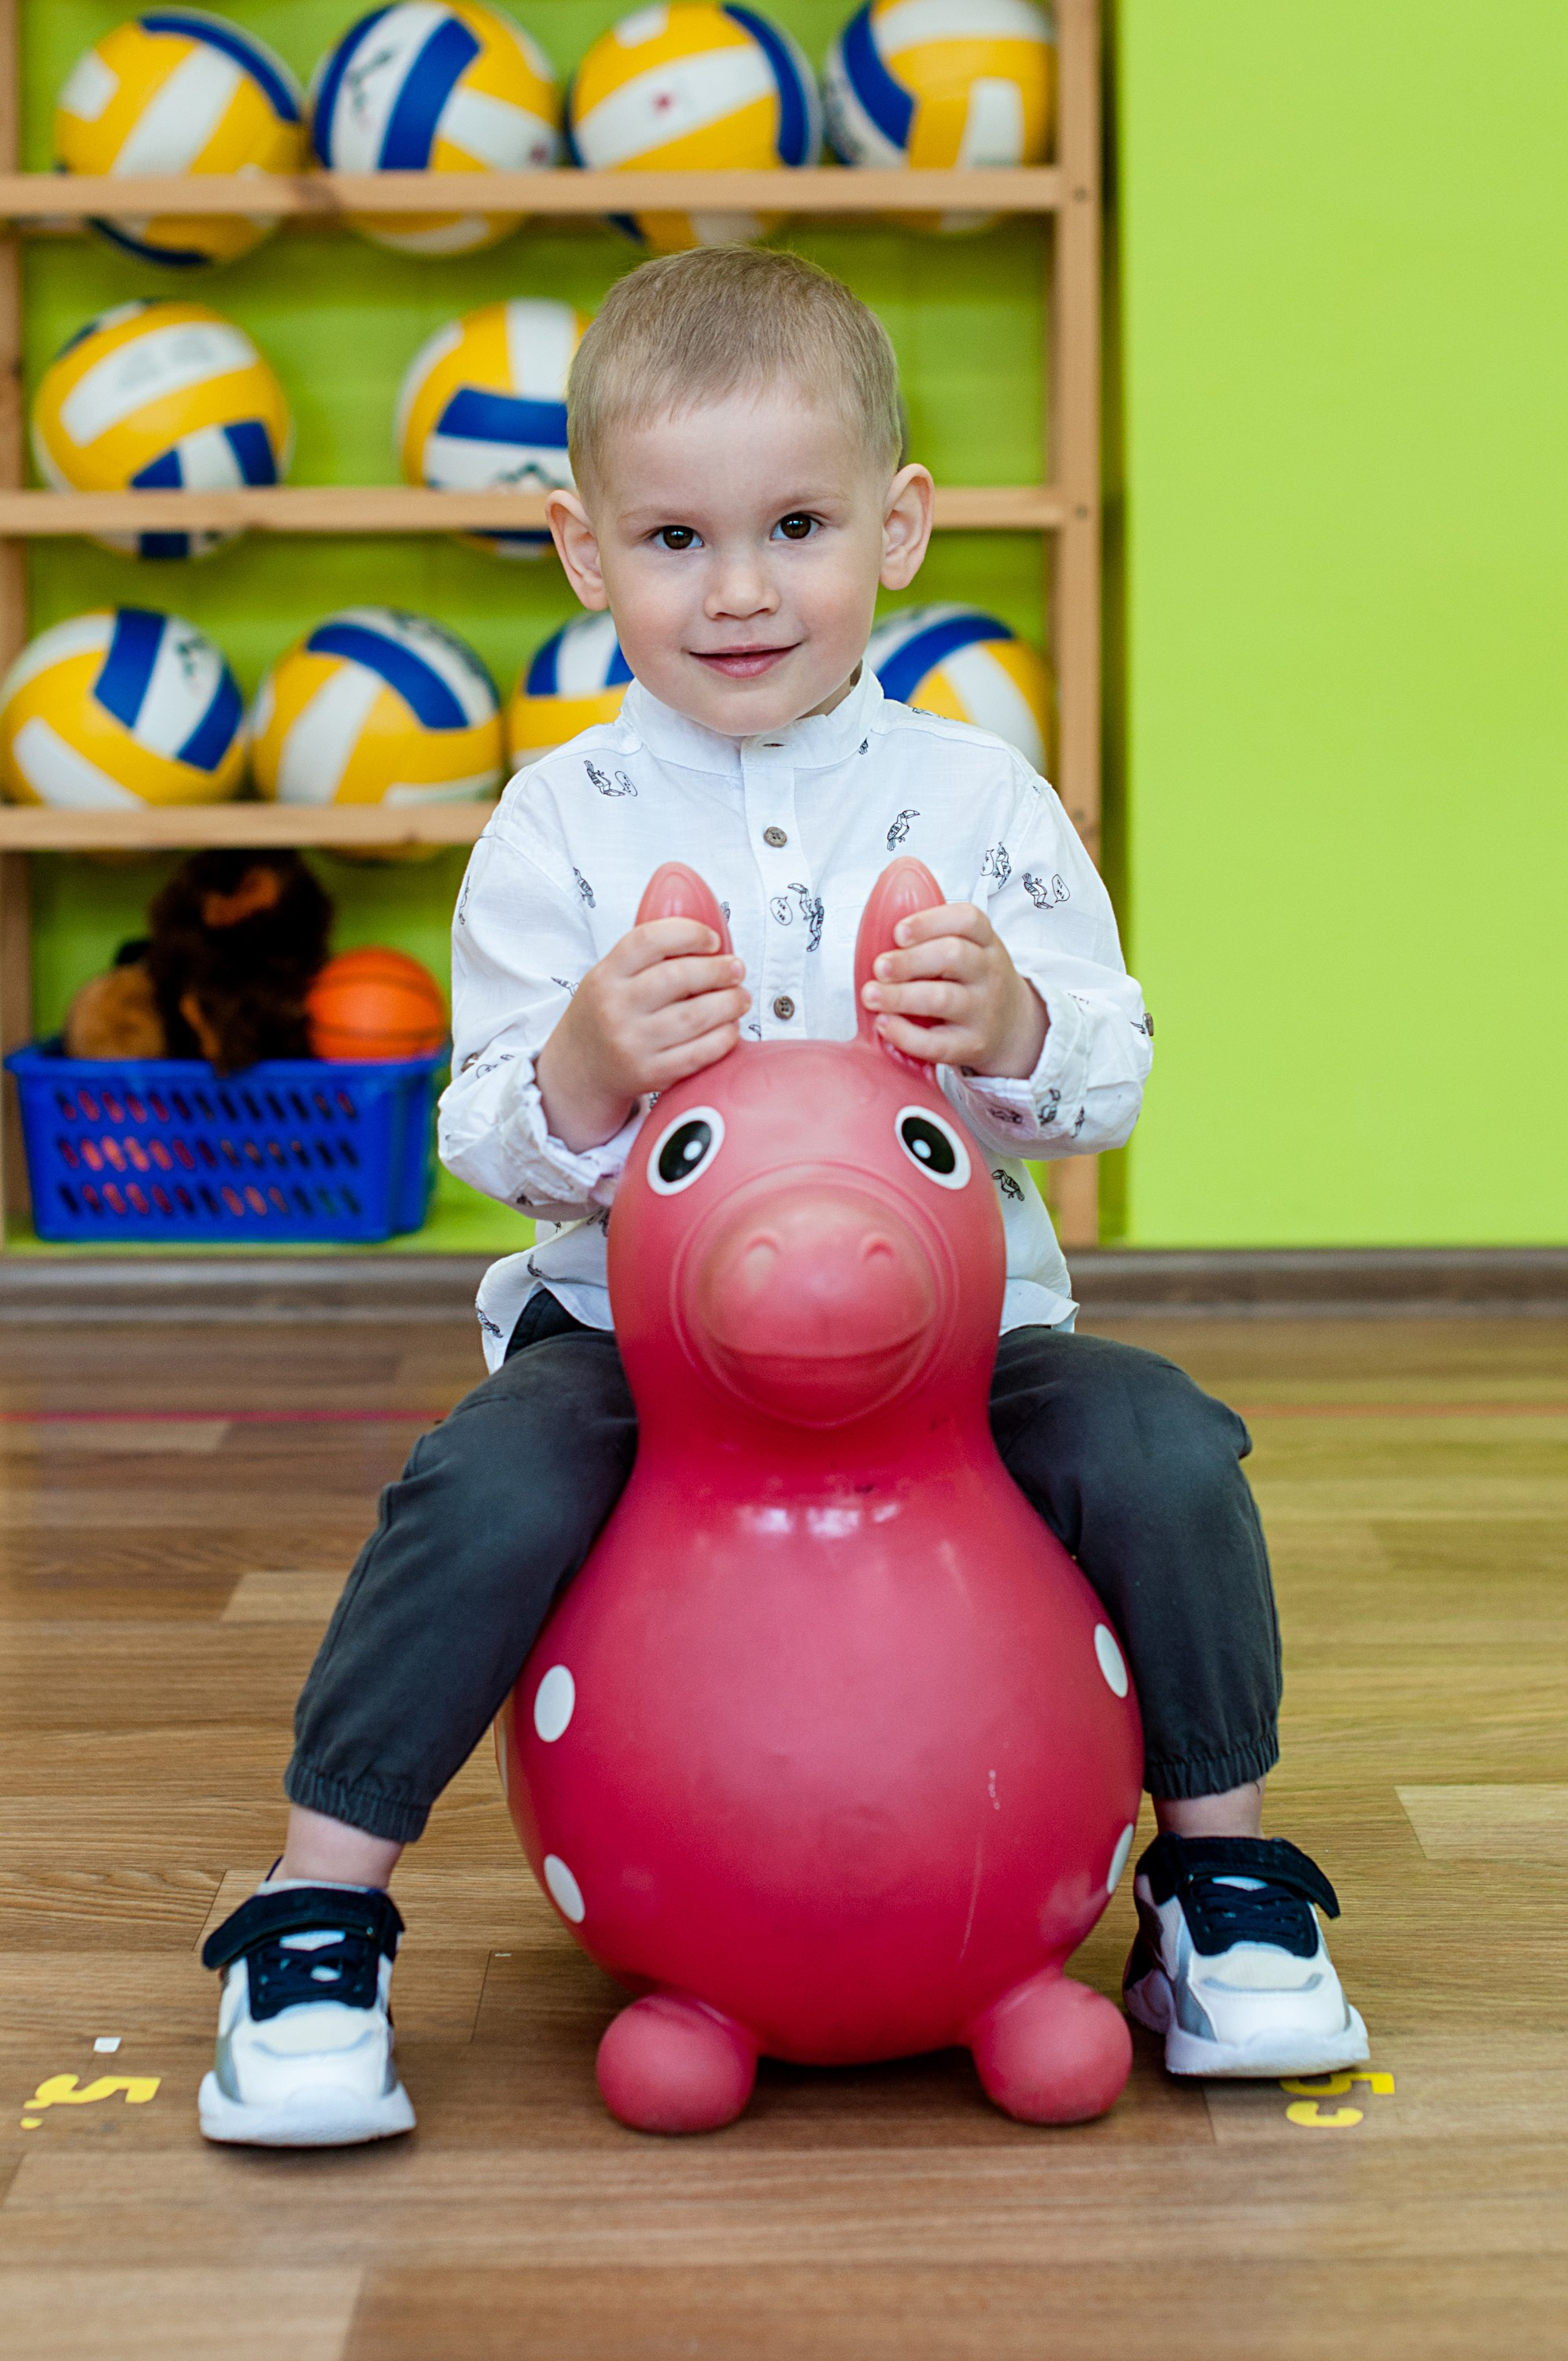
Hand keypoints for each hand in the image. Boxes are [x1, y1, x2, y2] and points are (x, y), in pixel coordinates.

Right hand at [536, 918, 750, 1152]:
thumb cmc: (605, 1015)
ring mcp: (632, 1043)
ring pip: (694, 1017)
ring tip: (741, 997)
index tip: (712, 940)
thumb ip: (647, 956)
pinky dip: (723, 1038)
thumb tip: (705, 936)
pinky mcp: (649, 1073)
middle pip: (678, 978)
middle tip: (737, 969)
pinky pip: (698, 1054)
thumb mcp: (609, 977)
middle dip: (719, 970)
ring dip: (729, 1004)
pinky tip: (731, 1027)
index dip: (689, 933)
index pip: (649, 940)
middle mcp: (616, 1007)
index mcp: (606, 975)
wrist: (579, 1070)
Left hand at [860, 901, 1046, 1077]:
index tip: (898, 932)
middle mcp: (989, 973)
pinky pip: (938, 1044)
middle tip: (879, 967)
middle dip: (910, 960)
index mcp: (986, 941)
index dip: (930, 922)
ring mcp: (983, 1011)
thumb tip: (875, 926)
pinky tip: (884, 1024)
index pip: (968, 919)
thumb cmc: (973, 982)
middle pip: (953, 956)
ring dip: (901, 996)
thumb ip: (933, 936)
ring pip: (943, 999)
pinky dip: (906, 1035)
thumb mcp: (970, 949)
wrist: (1014, 1028)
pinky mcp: (973, 1046)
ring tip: (871, 995)